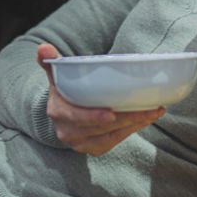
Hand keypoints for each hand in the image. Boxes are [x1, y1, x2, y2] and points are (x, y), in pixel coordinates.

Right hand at [37, 44, 164, 155]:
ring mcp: (81, 143)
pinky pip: (115, 141)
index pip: (76, 116)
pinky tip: (146, 120)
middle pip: (100, 128)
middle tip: (148, 108)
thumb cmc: (63, 90)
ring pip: (112, 136)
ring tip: (153, 111)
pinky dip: (132, 131)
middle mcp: (68, 132)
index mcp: (58, 112)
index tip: (111, 113)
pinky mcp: (94, 149)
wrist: (61, 114)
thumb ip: (51, 61)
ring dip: (135, 124)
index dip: (93, 117)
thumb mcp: (56, 75)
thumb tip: (43, 48)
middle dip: (126, 119)